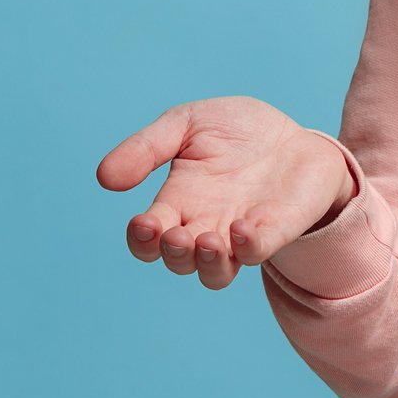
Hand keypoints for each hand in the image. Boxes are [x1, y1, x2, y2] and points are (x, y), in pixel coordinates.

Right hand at [95, 96, 354, 290]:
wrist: (293, 135)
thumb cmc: (236, 132)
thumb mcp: (186, 124)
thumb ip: (147, 147)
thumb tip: (104, 178)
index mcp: (176, 204)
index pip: (148, 238)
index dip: (141, 239)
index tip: (144, 223)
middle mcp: (204, 227)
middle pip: (179, 262)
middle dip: (173, 254)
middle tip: (176, 234)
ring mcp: (240, 234)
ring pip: (215, 273)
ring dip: (207, 264)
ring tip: (208, 242)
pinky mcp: (276, 230)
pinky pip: (258, 252)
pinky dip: (248, 247)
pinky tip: (242, 229)